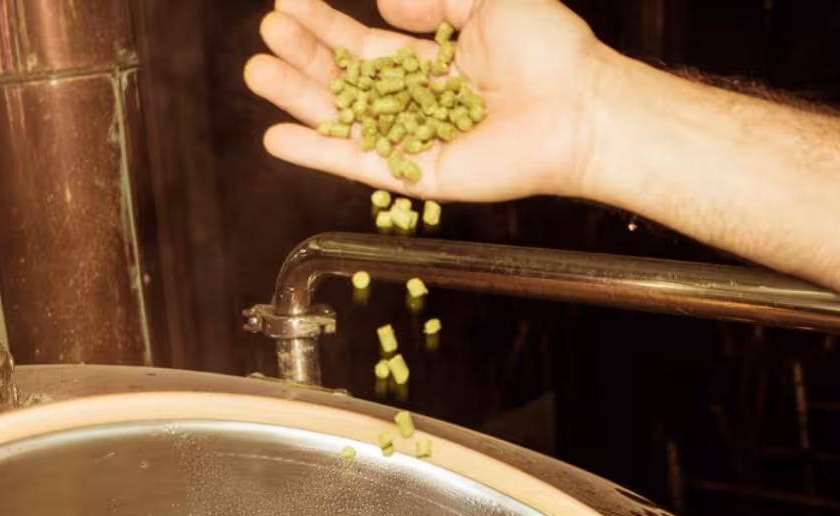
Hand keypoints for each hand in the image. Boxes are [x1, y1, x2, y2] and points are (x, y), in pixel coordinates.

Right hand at [244, 0, 626, 202]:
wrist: (581, 105)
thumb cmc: (552, 52)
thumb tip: (381, 3)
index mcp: (436, 64)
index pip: (365, 47)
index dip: (325, 26)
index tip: (288, 5)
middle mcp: (421, 104)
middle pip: (346, 81)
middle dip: (303, 56)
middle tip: (266, 33)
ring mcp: (417, 141)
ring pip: (343, 120)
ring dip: (297, 97)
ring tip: (259, 71)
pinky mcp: (419, 175)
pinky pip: (359, 163)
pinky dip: (316, 152)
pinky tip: (277, 135)